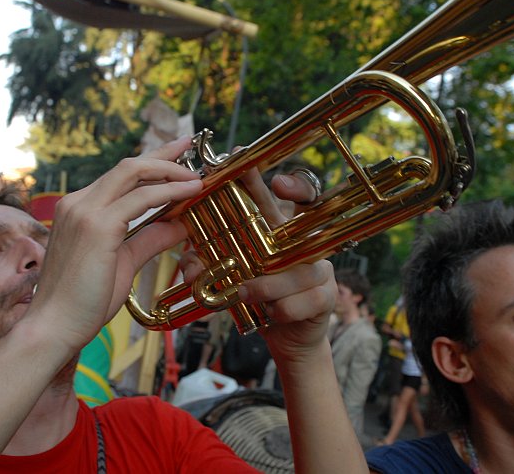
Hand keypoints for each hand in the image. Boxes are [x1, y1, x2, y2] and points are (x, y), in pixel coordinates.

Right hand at [30, 136, 202, 352]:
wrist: (54, 326)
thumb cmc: (83, 300)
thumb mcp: (124, 262)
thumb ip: (150, 240)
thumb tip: (180, 224)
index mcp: (80, 209)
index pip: (121, 176)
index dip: (151, 161)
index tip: (177, 153)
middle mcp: (79, 203)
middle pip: (128, 165)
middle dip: (163, 153)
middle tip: (190, 146)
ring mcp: (85, 211)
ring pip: (134, 173)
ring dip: (170, 171)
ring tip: (197, 176)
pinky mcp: (97, 226)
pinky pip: (142, 198)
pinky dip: (169, 191)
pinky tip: (189, 192)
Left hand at [181, 165, 336, 361]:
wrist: (285, 336)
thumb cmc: (258, 299)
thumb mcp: (233, 276)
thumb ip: (210, 264)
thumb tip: (188, 260)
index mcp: (282, 235)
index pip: (294, 200)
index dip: (292, 184)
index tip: (275, 176)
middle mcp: (304, 246)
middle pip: (305, 217)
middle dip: (293, 197)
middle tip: (278, 185)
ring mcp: (319, 271)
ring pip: (298, 270)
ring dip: (267, 282)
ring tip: (244, 292)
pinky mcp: (325, 298)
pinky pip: (304, 300)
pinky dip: (281, 308)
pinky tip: (270, 314)